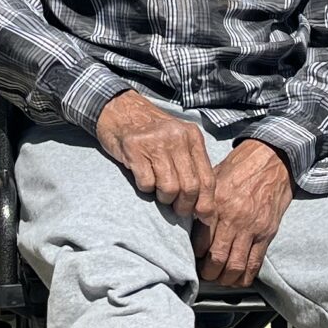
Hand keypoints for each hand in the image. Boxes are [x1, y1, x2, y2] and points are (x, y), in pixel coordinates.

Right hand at [94, 90, 212, 214]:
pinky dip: (146, 188)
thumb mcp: (178, 140)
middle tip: (178, 210)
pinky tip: (143, 178)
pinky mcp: (134, 148)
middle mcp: (177, 137)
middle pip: (190, 186)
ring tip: (159, 192)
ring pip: (169, 188)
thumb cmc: (151, 132)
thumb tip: (204, 206)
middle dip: (184, 206)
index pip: (207, 177)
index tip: (205, 218)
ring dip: (164, 198)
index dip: (207, 203)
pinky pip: (146, 183)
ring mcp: (155, 142)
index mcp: (192, 136)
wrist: (119, 109)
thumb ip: (191, 165)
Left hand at [195, 141, 292, 286]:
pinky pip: (255, 263)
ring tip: (219, 278)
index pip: (200, 241)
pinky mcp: (267, 233)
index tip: (191, 259)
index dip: (193, 256)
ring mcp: (252, 228)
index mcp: (217, 204)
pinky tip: (236, 278)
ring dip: (225, 279)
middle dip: (208, 273)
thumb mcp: (213, 178)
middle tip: (204, 275)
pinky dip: (244, 276)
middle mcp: (234, 219)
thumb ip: (201, 201)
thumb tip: (186, 220)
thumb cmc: (239, 167)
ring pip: (236, 266)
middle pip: (217, 259)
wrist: (271, 159)